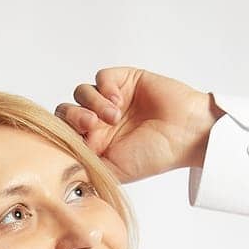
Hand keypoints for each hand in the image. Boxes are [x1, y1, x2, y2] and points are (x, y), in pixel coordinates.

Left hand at [54, 66, 222, 183]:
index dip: (65, 134)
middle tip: (91, 124)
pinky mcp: (124, 80)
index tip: (79, 142)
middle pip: (67, 110)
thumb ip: (88, 168)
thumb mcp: (116, 171)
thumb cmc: (156, 155)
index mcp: (96, 143)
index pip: (65, 132)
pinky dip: (105, 87)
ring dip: (92, 103)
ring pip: (81, 92)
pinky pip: (100, 77)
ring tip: (113, 115)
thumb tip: (62, 168)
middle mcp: (101, 121)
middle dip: (74, 116)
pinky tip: (120, 100)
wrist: (186, 134)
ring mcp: (112, 99)